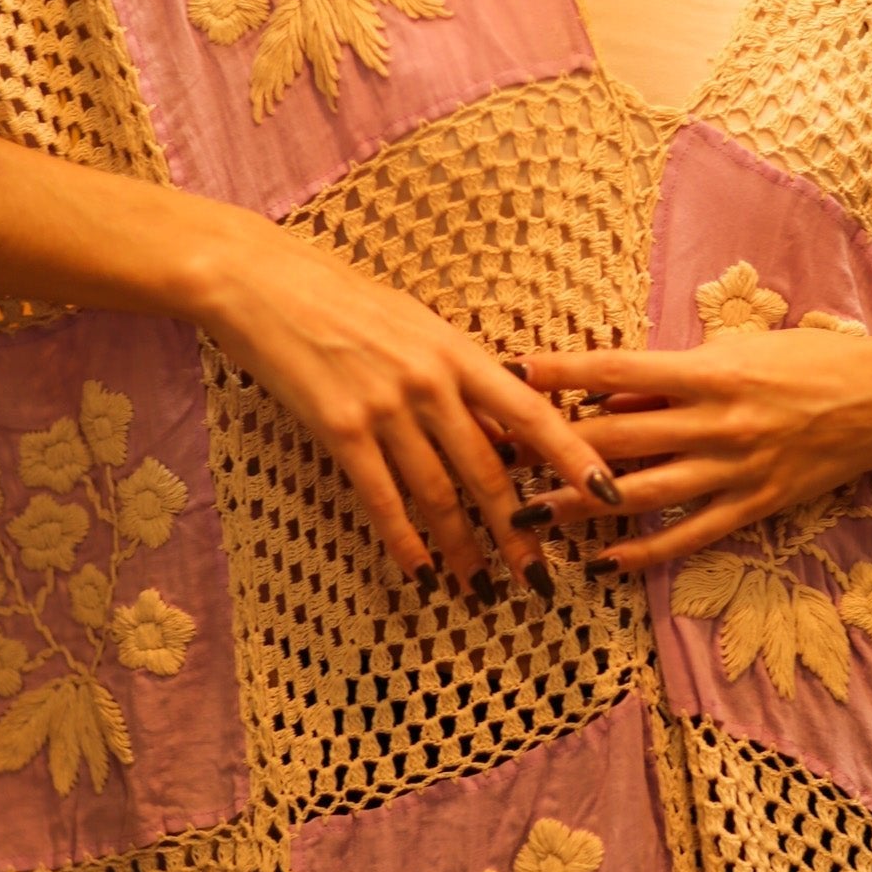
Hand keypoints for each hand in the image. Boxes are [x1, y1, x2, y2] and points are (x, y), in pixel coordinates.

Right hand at [194, 212, 620, 602]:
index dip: (573, 456)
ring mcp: (385, 407)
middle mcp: (430, 382)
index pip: (531, 413)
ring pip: (439, 494)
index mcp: (457, 350)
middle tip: (541, 579)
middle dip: (518, 532)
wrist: (262, 281)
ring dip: (462, 550)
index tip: (609, 492)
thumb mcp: (416, 323)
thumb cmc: (340, 296)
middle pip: (489, 470)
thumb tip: (502, 425)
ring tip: (480, 590)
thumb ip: (458, 373)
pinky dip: (405, 540)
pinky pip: (382, 497)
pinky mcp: (339, 428)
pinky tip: (421, 572)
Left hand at [511, 327, 871, 572]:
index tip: (513, 371)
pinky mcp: (756, 507)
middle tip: (496, 455)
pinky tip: (605, 559)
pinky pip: (689, 535)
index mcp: (712, 371)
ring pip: (642, 493)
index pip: (619, 370)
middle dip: (551, 448)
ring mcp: (737, 470)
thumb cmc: (808, 362)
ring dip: (581, 506)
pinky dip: (644, 550)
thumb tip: (606, 402)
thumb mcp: (739, 350)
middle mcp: (719, 421)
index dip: (563, 372)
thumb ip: (671, 379)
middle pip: (616, 439)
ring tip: (531, 516)